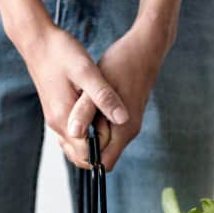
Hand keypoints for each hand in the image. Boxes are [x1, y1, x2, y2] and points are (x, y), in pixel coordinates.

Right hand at [12, 20, 128, 167]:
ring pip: (76, 145)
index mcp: (64, 119)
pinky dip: (87, 131)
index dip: (105, 149)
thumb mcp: (87, 72)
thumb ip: (104, 97)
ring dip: (94, 140)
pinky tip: (99, 114)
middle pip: (79, 155)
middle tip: (117, 128)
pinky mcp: (57, 111)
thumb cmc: (61, 53)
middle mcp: (57, 124)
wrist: (37, 40)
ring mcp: (55, 118)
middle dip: (100, 149)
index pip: (86, 155)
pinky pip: (73, 132)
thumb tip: (123, 119)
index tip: (119, 132)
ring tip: (110, 120)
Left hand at [66, 15, 175, 169]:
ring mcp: (126, 125)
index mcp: (123, 130)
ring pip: (101, 142)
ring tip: (75, 113)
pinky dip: (92, 123)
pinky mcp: (123, 116)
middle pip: (100, 155)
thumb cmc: (122, 63)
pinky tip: (83, 107)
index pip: (102, 163)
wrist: (145, 48)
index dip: (83, 156)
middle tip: (69, 123)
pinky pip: (104, 130)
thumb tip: (73, 133)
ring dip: (86, 133)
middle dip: (82, 145)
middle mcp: (127, 132)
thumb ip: (85, 111)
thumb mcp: (98, 85)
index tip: (69, 137)